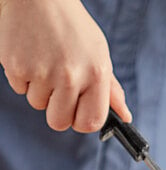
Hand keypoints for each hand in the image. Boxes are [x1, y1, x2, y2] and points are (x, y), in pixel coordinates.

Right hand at [0, 0, 130, 131]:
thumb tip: (125, 117)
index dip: (82, 122)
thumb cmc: (72, 27)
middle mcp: (70, 76)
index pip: (90, 122)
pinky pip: (19, 90)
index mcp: (96, 74)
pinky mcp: (16, 66)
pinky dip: (24, 78)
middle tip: (59, 91)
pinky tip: (31, 57)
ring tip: (45, 64)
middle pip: (59, 122)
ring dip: (40, 91)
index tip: (78, 114)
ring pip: (38, 105)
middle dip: (58, 112)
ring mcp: (42, 72)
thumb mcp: (99, 54)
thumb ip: (111, 89)